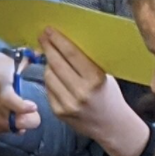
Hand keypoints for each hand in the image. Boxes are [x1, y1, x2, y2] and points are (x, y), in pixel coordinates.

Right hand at [0, 52, 40, 134]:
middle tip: (34, 117)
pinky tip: (10, 123)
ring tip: (23, 118)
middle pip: (12, 120)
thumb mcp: (6, 59)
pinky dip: (4, 129)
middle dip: (27, 121)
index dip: (22, 107)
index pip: (10, 100)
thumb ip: (27, 59)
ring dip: (17, 126)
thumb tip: (43, 54)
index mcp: (0, 84)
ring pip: (6, 128)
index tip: (33, 107)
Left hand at [39, 28, 149, 155]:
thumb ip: (87, 62)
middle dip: (48, 47)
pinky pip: (48, 89)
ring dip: (48, 64)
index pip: (72, 54)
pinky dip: (50, 80)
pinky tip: (54, 75)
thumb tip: (66, 42)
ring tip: (51, 57)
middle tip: (42, 36)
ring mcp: (68, 104)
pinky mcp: (59, 112)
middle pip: (57, 63)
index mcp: (96, 79)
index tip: (49, 30)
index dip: (58, 40)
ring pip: (49, 76)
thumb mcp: (105, 75)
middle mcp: (81, 92)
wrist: (112, 125)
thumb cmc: (109, 95)